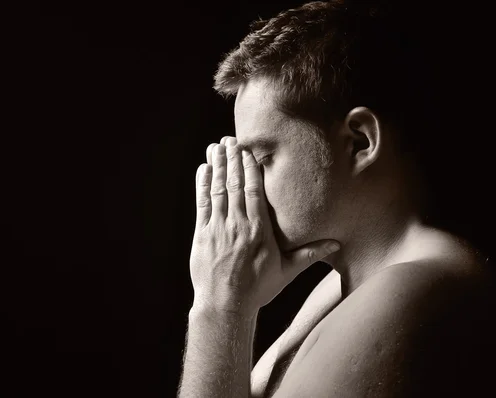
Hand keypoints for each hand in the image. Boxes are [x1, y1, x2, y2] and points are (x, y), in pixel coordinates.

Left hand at [189, 136, 340, 315]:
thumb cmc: (257, 289)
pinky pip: (202, 203)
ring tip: (217, 146)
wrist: (225, 305)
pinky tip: (204, 168)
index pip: (254, 191)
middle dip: (233, 159)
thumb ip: (309, 253)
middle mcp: (238, 224)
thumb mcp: (286, 271)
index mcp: (259, 230)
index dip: (250, 168)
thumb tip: (336, 244)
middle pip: (235, 184)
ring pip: (218, 189)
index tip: (248, 150)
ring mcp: (218, 228)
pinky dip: (202, 184)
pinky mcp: (202, 234)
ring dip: (218, 166)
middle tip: (231, 139)